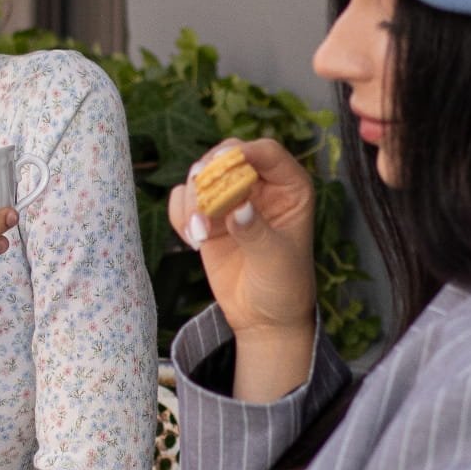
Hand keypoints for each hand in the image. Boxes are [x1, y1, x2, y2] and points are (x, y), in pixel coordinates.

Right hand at [170, 140, 317, 396]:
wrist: (263, 317)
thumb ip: (256, 232)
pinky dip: (180, 214)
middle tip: (202, 199)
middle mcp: (260, 185)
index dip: (245, 152)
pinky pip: (183, 199)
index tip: (224, 164)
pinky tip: (193, 240)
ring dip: (192, 199)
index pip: (267, 152)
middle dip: (210, 173)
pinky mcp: (207, 215)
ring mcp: (231, 198)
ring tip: (198, 233)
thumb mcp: (276, 259)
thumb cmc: (283, 285)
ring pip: (201, 174)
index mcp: (290, 186)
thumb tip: (238, 208)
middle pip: (227, 155)